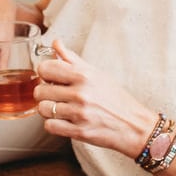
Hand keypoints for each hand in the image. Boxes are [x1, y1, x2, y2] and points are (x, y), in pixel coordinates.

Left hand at [33, 39, 154, 157]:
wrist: (134, 125)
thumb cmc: (115, 98)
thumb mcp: (96, 73)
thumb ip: (72, 59)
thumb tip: (56, 43)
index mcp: (84, 75)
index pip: (46, 68)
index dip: (44, 72)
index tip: (50, 77)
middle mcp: (80, 93)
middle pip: (41, 90)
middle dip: (44, 92)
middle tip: (54, 94)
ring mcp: (79, 113)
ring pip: (43, 109)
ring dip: (47, 109)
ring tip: (58, 108)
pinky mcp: (79, 131)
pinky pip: (50, 126)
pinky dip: (52, 124)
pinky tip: (62, 120)